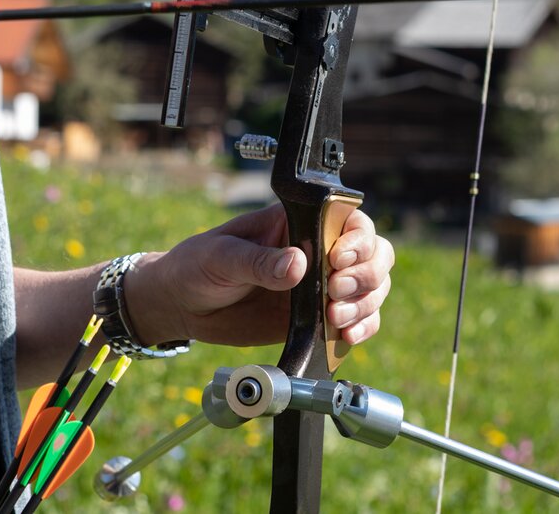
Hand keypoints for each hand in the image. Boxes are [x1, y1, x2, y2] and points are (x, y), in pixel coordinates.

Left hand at [125, 204, 394, 347]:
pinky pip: (358, 320)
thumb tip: (298, 264)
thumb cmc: (197, 266)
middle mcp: (319, 250)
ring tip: (334, 318)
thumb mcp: (221, 257)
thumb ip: (258, 262)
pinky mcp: (318, 317)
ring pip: (372, 288)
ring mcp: (322, 285)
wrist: (183, 305)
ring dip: (365, 304)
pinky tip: (345, 336)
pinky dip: (362, 328)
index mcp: (299, 222)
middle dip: (365, 274)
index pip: (351, 221)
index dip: (358, 239)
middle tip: (334, 291)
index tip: (337, 259)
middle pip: (375, 254)